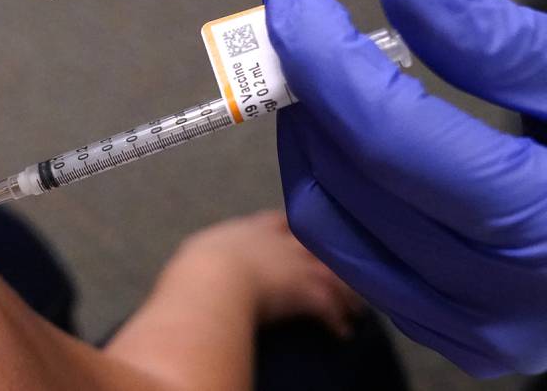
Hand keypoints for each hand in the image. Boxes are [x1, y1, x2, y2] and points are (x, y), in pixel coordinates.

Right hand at [176, 211, 362, 335]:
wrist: (214, 281)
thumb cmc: (198, 266)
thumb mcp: (200, 249)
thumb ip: (209, 249)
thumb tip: (204, 257)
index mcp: (253, 230)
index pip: (280, 220)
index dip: (293, 227)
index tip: (302, 232)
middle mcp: (281, 243)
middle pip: (317, 246)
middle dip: (331, 259)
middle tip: (344, 272)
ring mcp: (298, 266)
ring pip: (333, 276)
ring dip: (346, 294)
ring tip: (355, 309)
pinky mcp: (307, 293)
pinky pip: (331, 308)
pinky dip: (338, 321)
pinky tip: (341, 333)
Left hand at [263, 0, 546, 375]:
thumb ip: (497, 42)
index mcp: (543, 230)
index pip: (389, 136)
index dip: (327, 61)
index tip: (292, 2)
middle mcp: (494, 299)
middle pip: (345, 180)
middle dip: (308, 92)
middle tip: (303, 33)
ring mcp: (463, 327)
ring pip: (326, 223)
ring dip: (308, 141)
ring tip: (323, 83)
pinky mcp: (443, 327)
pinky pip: (348, 253)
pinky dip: (330, 189)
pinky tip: (346, 142)